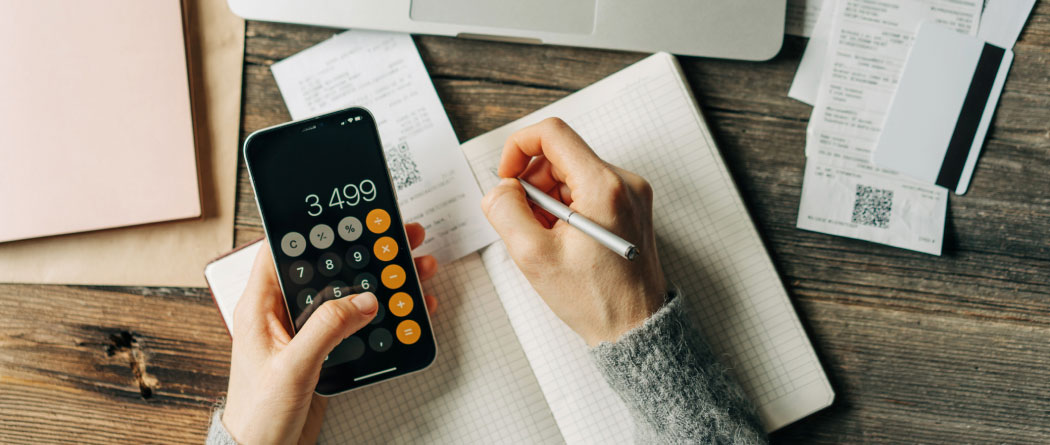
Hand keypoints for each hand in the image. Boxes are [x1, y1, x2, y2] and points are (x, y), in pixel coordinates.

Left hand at [222, 223, 438, 443]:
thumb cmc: (258, 413)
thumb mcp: (293, 367)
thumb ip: (327, 330)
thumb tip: (361, 300)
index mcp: (260, 306)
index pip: (285, 250)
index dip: (316, 229)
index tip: (349, 215)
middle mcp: (281, 312)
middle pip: (326, 268)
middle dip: (362, 250)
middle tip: (395, 237)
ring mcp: (304, 330)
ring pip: (346, 292)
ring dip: (379, 279)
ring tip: (410, 265)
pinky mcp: (322, 348)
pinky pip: (354, 321)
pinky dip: (381, 312)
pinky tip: (405, 307)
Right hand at [481, 118, 666, 346]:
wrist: (635, 328)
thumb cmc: (595, 299)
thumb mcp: (533, 256)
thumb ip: (505, 211)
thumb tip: (500, 189)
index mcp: (603, 186)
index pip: (552, 133)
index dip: (518, 148)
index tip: (506, 178)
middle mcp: (623, 182)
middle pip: (561, 155)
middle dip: (532, 183)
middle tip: (524, 222)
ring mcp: (631, 194)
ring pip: (571, 173)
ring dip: (547, 198)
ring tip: (545, 238)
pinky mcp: (630, 207)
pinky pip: (587, 190)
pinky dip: (565, 208)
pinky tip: (562, 240)